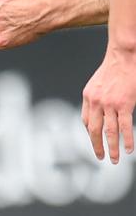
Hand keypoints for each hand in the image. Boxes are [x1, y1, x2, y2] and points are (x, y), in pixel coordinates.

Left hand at [82, 45, 135, 163]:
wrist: (123, 55)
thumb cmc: (114, 67)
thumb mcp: (98, 82)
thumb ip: (96, 96)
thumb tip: (99, 107)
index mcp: (88, 96)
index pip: (86, 120)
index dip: (90, 132)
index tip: (95, 140)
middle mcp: (95, 102)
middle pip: (94, 129)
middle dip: (97, 145)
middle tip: (100, 157)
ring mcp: (109, 104)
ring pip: (109, 132)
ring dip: (111, 148)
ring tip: (114, 159)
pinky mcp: (124, 104)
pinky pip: (124, 127)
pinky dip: (126, 140)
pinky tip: (128, 149)